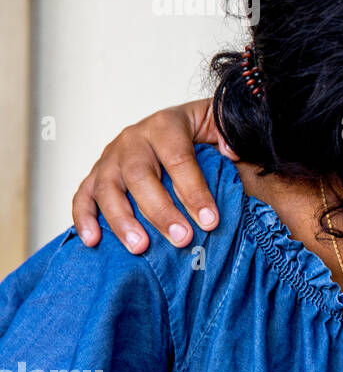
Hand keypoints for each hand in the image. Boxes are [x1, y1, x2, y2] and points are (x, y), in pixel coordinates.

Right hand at [72, 97, 233, 252]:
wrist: (172, 124)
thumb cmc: (198, 131)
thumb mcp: (218, 123)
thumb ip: (228, 135)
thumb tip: (231, 152)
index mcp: (166, 125)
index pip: (179, 159)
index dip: (194, 191)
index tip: (210, 221)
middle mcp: (133, 139)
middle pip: (139, 176)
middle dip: (161, 211)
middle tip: (182, 238)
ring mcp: (111, 157)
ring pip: (108, 189)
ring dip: (122, 221)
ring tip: (140, 248)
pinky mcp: (96, 175)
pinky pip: (82, 195)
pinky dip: (84, 218)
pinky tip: (93, 240)